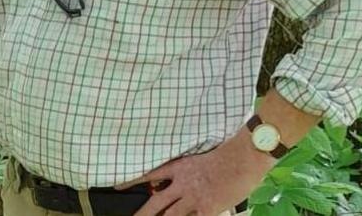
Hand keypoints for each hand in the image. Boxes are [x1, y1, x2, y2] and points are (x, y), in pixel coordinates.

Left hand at [118, 132, 274, 215]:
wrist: (243, 157)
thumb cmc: (229, 152)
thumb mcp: (204, 157)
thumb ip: (193, 169)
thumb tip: (188, 178)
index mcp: (181, 167)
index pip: (151, 174)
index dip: (134, 181)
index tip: (118, 186)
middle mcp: (183, 184)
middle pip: (157, 201)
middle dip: (143, 213)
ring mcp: (194, 198)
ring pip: (171, 215)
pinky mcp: (207, 208)